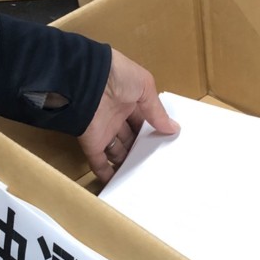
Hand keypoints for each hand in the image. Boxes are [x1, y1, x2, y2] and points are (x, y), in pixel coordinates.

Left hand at [79, 48, 178, 182]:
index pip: (143, 121)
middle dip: (142, 149)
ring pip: (116, 152)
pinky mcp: (91, 142)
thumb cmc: (117, 76)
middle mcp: (116, 116)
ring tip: (143, 177)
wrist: (86, 80)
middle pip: (131, 138)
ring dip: (127, 163)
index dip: (153, 132)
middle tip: (157, 164)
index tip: (166, 145)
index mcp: (129, 101)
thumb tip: (173, 129)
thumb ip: (157, 111)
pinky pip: (98, 162)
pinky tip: (118, 183)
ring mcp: (103, 130)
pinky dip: (106, 173)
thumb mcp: (145, 87)